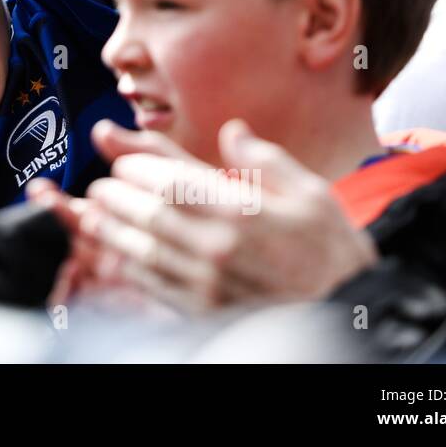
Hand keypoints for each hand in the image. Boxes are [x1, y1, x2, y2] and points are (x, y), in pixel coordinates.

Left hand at [78, 119, 378, 313]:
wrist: (353, 315)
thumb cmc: (332, 252)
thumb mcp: (312, 194)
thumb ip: (265, 160)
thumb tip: (233, 132)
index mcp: (244, 211)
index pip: (172, 178)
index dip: (137, 162)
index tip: (119, 152)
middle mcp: (220, 246)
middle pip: (149, 213)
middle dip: (116, 194)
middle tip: (101, 183)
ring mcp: (210, 283)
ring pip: (144, 250)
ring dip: (112, 228)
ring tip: (92, 212)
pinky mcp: (205, 312)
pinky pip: (154, 286)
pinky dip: (129, 267)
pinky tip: (118, 253)